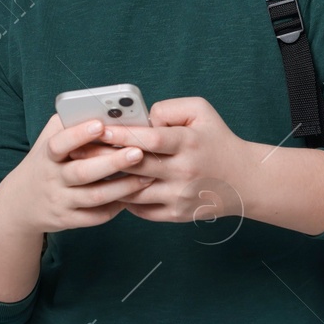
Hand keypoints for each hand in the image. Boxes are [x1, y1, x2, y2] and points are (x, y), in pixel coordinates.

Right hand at [0, 114, 153, 235]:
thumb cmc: (45, 162)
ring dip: (123, 187)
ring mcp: (60, 202)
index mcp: (47, 155)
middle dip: (112, 163)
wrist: (22, 202)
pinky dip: (116, 206)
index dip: (79, 134)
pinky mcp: (68, 220)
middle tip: (138, 152)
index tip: (101, 124)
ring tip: (147, 176)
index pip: (59, 144)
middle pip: (82, 173)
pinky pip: (96, 216)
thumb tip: (102, 109)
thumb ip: (69, 123)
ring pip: (94, 197)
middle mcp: (52, 179)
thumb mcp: (47, 139)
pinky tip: (133, 196)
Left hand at [102, 97, 251, 222]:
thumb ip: (169, 109)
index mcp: (188, 143)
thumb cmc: (216, 140)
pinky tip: (113, 188)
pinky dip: (124, 200)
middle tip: (79, 151)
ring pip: (133, 191)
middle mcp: (183, 171)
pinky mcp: (177, 214)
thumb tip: (141, 120)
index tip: (99, 129)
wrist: (244, 180)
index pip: (149, 139)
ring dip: (109, 182)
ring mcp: (179, 196)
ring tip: (88, 172)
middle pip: (135, 166)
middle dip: (104, 158)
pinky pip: (141, 209)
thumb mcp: (201, 112)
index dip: (122, 134)